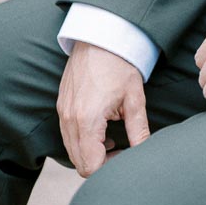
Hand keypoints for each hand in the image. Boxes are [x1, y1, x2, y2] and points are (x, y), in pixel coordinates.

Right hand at [57, 42, 150, 176]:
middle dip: (100, 164)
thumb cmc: (119, 65)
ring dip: (90, 153)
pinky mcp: (61, 105)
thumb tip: (144, 154)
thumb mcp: (134, 99)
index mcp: (87, 120)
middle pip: (79, 163)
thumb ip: (138, 131)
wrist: (100, 36)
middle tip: (121, 151)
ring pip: (71, 151)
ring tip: (112, 141)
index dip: (109, 168)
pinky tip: (101, 130)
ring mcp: (62, 112)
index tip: (125, 154)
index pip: (91, 166)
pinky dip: (82, 141)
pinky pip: (67, 136)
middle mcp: (69, 119)